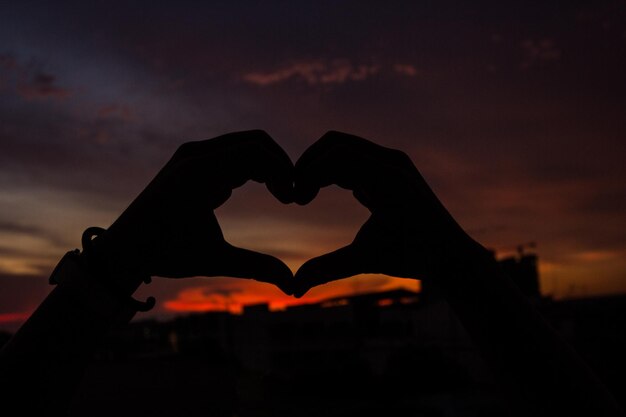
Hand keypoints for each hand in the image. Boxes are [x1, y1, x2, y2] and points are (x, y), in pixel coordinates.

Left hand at [92, 130, 294, 294]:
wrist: (123, 248)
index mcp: (199, 173)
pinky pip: (231, 152)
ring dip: (267, 165)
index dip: (282, 173)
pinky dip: (252, 167)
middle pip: (255, 142)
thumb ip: (256, 267)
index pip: (256, 153)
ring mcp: (191, 154)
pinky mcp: (191, 160)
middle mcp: (195, 155)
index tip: (292, 201)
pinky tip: (261, 192)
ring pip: (244, 145)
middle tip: (291, 195)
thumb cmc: (166, 254)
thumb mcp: (214, 260)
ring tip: (281, 195)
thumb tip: (294, 286)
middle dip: (279, 165)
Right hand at [292, 131, 474, 296]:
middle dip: (309, 164)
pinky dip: (333, 171)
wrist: (451, 254)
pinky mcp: (391, 168)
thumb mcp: (367, 260)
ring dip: (320, 166)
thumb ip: (327, 269)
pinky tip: (320, 194)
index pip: (335, 157)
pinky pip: (354, 158)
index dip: (308, 174)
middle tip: (295, 195)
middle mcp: (391, 162)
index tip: (295, 201)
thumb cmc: (413, 257)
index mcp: (388, 178)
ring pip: (343, 147)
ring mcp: (393, 162)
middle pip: (335, 144)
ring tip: (304, 196)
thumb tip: (293, 289)